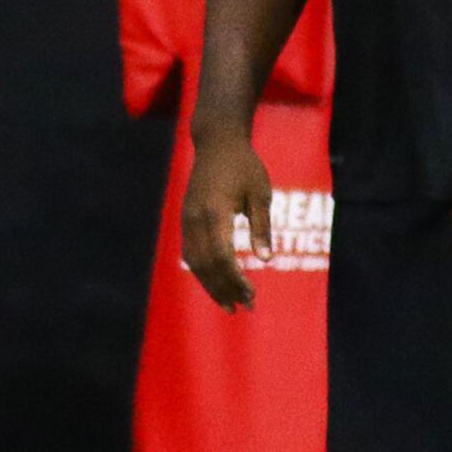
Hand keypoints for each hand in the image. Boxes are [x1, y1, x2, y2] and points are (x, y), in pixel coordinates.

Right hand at [181, 132, 272, 310]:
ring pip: (194, 262)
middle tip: (243, 308)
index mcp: (216, 212)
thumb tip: (266, 260)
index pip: (223, 257)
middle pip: (206, 265)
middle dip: (224, 289)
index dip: (236, 280)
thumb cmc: (245, 166)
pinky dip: (202, 272)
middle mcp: (196, 219)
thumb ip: (262, 227)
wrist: (216, 143)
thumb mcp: (261, 193)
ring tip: (228, 304)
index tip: (251, 296)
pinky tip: (215, 283)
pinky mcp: (185, 219)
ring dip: (211, 285)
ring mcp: (187, 219)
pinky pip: (190, 252)